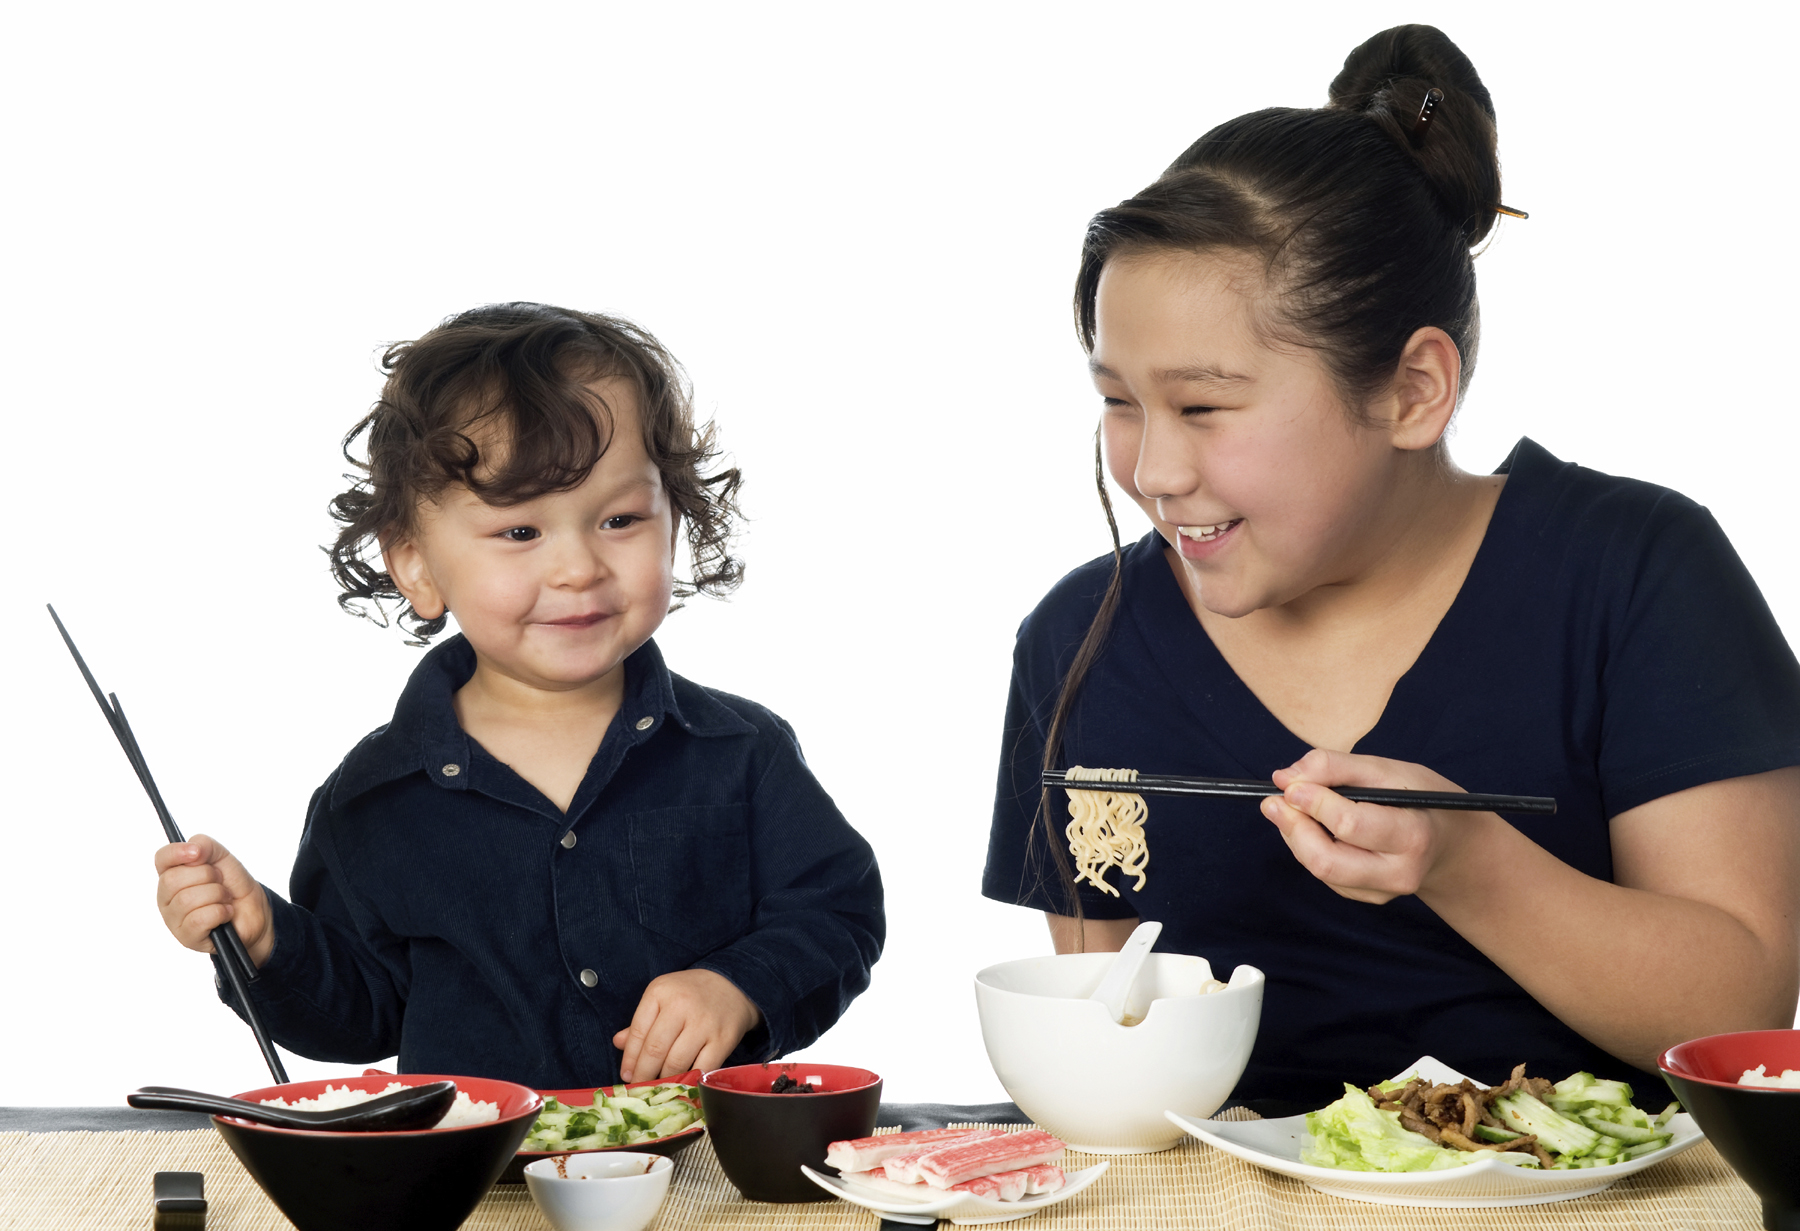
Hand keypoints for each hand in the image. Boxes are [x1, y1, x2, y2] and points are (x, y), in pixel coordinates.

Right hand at [154, 836, 273, 966]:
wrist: (254, 911)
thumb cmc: (233, 885)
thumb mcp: (223, 857)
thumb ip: (206, 845)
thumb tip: (193, 849)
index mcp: (172, 874)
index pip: (161, 859)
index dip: (176, 853)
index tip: (197, 853)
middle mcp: (167, 897)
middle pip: (173, 880)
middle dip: (207, 876)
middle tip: (220, 881)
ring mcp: (174, 919)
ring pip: (187, 900)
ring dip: (217, 895)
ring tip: (225, 899)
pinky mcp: (187, 937)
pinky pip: (199, 919)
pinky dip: (220, 912)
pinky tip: (225, 913)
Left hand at [612, 969, 761, 1081]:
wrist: (733, 985)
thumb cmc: (691, 994)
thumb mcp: (663, 998)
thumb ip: (641, 1021)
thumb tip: (618, 1043)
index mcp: (660, 992)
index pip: (638, 1032)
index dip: (630, 1058)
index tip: (627, 1076)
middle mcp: (681, 1005)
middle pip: (655, 1050)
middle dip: (644, 1074)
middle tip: (640, 1088)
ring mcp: (703, 1023)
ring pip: (676, 1063)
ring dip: (665, 1080)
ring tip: (659, 1087)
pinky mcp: (722, 1039)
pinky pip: (701, 1068)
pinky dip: (690, 1080)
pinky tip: (683, 1084)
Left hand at [1260, 748, 1478, 904]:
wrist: (1450, 841)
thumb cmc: (1420, 798)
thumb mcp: (1387, 770)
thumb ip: (1334, 767)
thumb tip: (1284, 777)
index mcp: (1413, 835)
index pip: (1351, 825)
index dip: (1314, 803)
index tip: (1289, 785)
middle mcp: (1400, 872)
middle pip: (1327, 860)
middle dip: (1293, 828)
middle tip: (1273, 800)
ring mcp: (1383, 891)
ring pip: (1320, 870)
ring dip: (1295, 836)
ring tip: (1288, 808)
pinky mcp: (1368, 897)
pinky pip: (1325, 875)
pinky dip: (1308, 848)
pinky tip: (1310, 827)